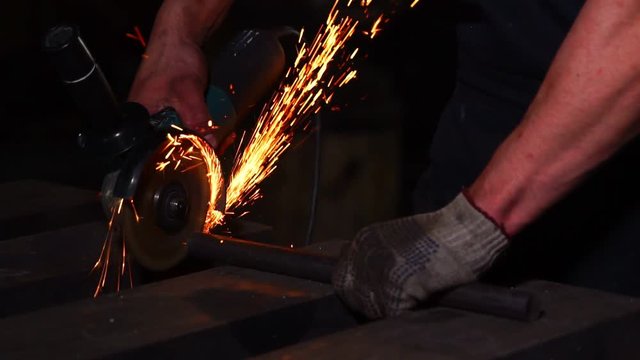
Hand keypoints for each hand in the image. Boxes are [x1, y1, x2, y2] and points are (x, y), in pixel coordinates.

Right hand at [128, 36, 217, 143]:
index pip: (152, 147)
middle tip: (204, 138)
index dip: (175, 152)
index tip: (194, 152)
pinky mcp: (163, 102)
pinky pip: (177, 118)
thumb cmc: (175, 58)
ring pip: (173, 129)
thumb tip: (209, 144)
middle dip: (185, 140)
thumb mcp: (189, 93)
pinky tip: (198, 112)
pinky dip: (190, 118)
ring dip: (190, 129)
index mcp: (138, 115)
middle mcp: (141, 114)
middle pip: (164, 140)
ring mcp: (152, 108)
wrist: (179, 35)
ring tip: (201, 122)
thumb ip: (199, 120)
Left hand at [332, 193, 508, 318]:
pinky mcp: (398, 286)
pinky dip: (405, 312)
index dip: (354, 291)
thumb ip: (375, 254)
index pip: (342, 276)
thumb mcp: (396, 236)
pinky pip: (392, 313)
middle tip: (390, 302)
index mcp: (363, 240)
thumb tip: (363, 279)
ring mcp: (380, 270)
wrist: (463, 230)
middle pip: (351, 294)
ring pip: (370, 306)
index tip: (368, 296)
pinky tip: (419, 299)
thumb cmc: (439, 235)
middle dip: (367, 302)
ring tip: (408, 299)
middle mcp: (366, 253)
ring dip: (387, 308)